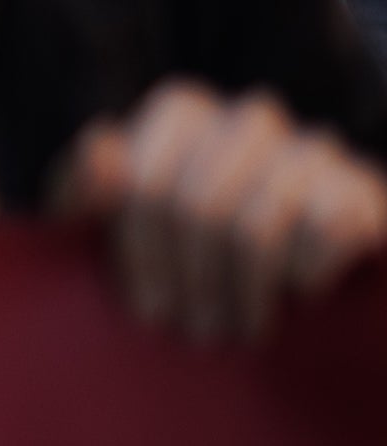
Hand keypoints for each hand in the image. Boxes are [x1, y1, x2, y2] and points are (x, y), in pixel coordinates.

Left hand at [53, 79, 386, 343]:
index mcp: (182, 111)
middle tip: (196, 335)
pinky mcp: (364, 189)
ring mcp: (315, 148)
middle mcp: (249, 117)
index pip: (144, 184)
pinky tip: (299, 296)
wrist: (294, 276)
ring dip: (243, 294)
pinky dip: (307, 273)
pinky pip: (328, 231)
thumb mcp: (114, 223)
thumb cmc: (180, 249)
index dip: (141, 256)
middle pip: (198, 208)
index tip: (147, 312)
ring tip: (238, 333)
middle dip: (192, 283)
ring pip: (255, 230)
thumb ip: (86, 188)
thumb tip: (100, 150)